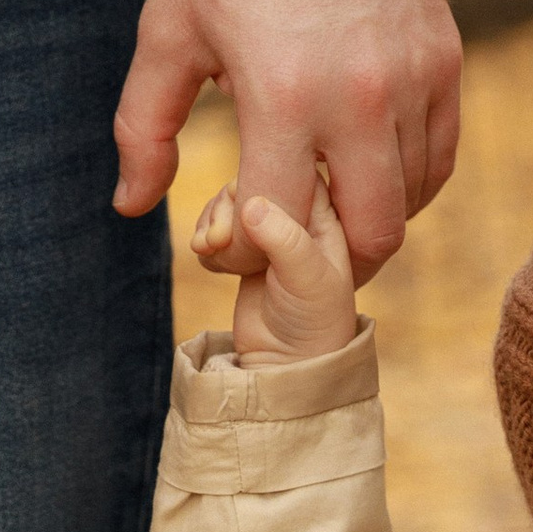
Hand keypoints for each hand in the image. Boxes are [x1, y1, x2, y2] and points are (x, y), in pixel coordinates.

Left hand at [113, 0, 461, 278]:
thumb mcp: (169, 31)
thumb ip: (144, 126)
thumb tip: (131, 205)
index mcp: (284, 95)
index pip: (279, 226)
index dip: (246, 255)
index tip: (225, 242)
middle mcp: (361, 99)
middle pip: (372, 237)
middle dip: (329, 263)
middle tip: (294, 254)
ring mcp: (414, 84)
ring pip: (410, 204)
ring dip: (366, 222)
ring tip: (324, 208)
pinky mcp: (445, 66)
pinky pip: (439, 161)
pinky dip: (407, 186)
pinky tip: (368, 175)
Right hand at [193, 180, 359, 364]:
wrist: (285, 365)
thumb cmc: (312, 324)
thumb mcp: (307, 279)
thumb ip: (285, 239)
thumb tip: (252, 202)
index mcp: (327, 215)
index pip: (294, 166)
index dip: (263, 177)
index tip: (245, 209)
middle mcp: (299, 218)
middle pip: (254, 177)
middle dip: (228, 201)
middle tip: (217, 239)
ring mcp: (269, 233)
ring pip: (230, 200)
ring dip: (212, 220)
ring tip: (209, 250)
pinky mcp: (243, 250)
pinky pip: (215, 224)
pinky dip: (205, 237)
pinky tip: (210, 260)